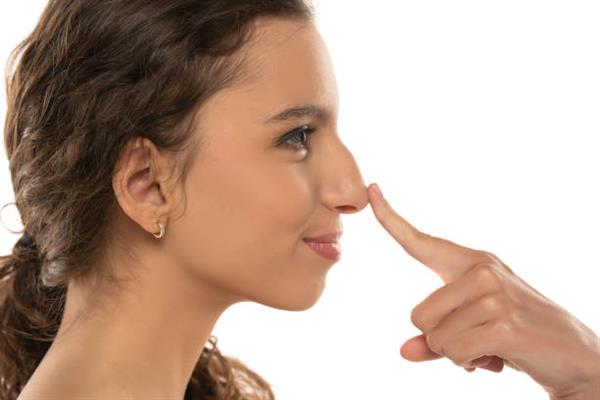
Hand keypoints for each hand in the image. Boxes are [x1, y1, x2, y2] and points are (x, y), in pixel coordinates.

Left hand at [367, 183, 599, 398]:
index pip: (420, 240)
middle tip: (477, 340)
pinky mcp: (502, 323)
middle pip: (418, 316)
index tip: (371, 189)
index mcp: (471, 263)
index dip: (390, 218)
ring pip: (436, 338)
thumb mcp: (472, 331)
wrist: (573, 355)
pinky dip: (470, 364)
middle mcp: (481, 270)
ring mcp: (493, 294)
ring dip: (458, 354)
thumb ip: (435, 339)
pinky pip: (455, 353)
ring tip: (490, 348)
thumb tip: (404, 351)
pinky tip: (497, 358)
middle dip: (441, 340)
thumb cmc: (516, 337)